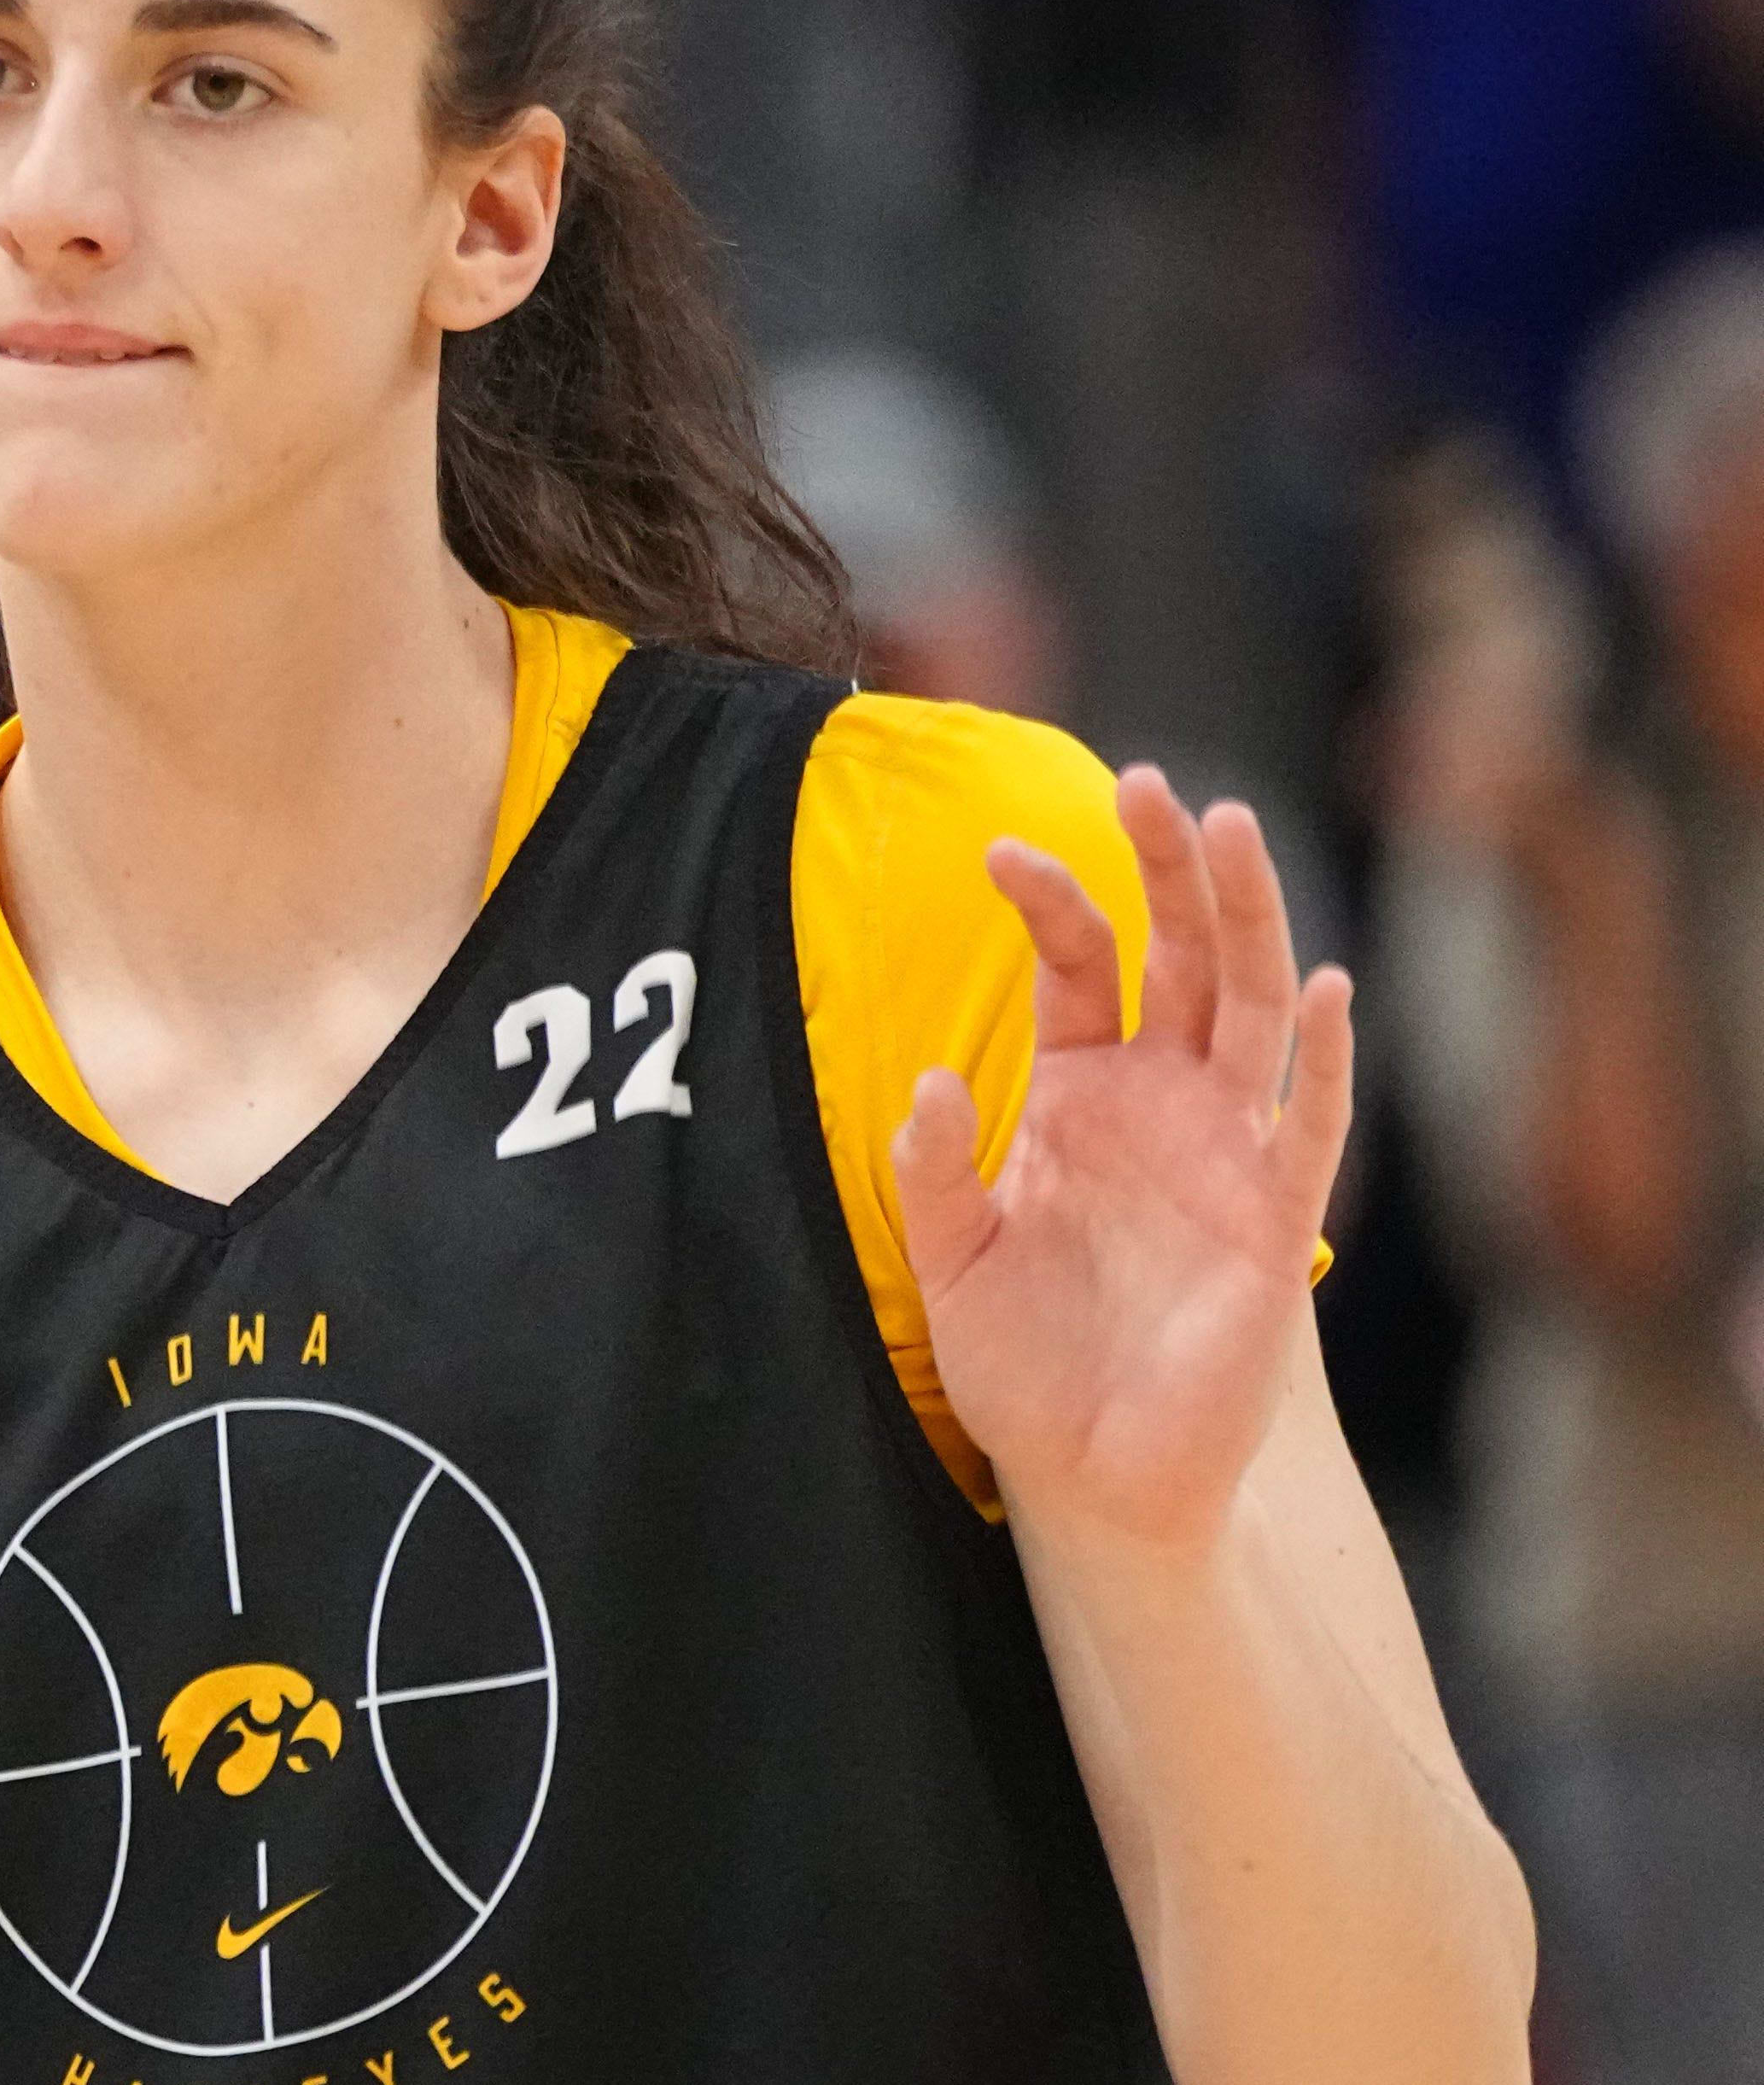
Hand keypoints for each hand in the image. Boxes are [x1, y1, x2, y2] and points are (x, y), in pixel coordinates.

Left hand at [895, 770, 1353, 1552]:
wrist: (1088, 1473)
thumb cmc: (1023, 1361)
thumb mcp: (950, 1260)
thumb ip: (934, 1173)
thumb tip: (930, 1082)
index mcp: (1082, 1094)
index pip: (1082, 965)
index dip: (1053, 902)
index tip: (997, 850)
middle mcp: (1163, 1103)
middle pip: (1181, 956)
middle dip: (1171, 869)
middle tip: (1149, 783)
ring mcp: (1226, 1152)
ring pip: (1252, 1007)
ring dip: (1249, 919)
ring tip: (1233, 828)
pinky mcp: (1276, 1220)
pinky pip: (1310, 1123)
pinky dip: (1323, 1055)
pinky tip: (1325, 987)